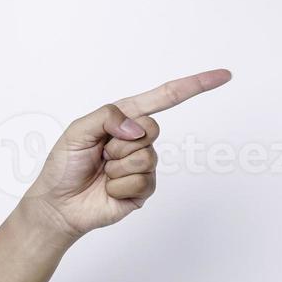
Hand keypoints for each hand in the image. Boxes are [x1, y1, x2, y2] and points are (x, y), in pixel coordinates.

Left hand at [22, 69, 231, 243]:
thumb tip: (138, 128)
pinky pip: (141, 182)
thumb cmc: (64, 165)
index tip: (223, 76)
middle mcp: (137, 140)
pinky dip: (118, 186)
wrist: (58, 204)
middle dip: (120, 142)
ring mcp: (143, 165)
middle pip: (152, 129)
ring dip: (117, 167)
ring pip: (146, 157)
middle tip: (101, 154)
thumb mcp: (77, 130)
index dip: (194, 86)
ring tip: (103, 172)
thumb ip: (107, 116)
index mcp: (124, 119)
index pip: (164, 99)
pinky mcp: (143, 189)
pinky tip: (108, 189)